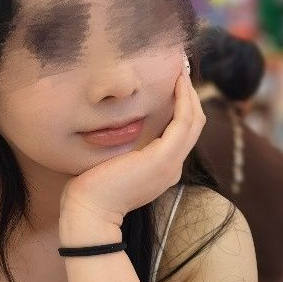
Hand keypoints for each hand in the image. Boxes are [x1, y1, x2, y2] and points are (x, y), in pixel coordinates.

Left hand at [61, 61, 206, 224]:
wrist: (89, 211)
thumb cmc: (91, 189)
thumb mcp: (111, 163)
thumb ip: (120, 147)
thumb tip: (111, 126)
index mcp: (162, 169)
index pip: (180, 134)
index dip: (181, 107)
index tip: (172, 84)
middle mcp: (172, 167)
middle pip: (192, 125)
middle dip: (190, 96)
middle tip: (182, 70)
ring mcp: (171, 164)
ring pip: (193, 121)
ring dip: (190, 93)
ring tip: (182, 70)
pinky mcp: (164, 158)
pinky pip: (184, 122)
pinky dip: (184, 100)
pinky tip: (178, 82)